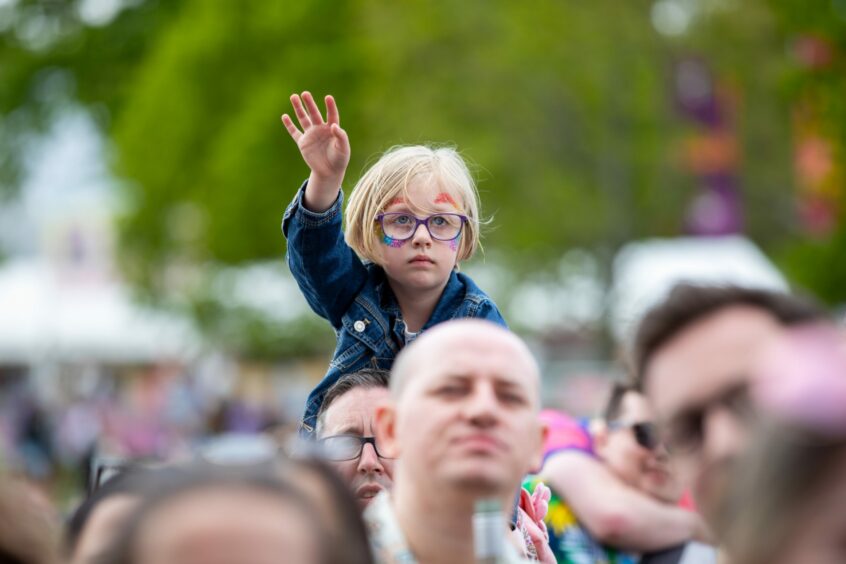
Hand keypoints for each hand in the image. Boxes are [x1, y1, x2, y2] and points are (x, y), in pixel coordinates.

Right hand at [281, 92, 349, 210]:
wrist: (329, 172)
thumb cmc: (340, 160)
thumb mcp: (344, 149)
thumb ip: (341, 137)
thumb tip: (334, 126)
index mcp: (332, 129)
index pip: (331, 115)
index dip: (330, 106)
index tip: (328, 98)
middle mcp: (321, 129)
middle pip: (314, 113)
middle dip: (310, 104)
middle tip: (305, 93)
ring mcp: (311, 135)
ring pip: (303, 119)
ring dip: (298, 108)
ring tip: (293, 96)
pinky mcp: (303, 143)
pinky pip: (294, 132)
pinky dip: (289, 125)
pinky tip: (284, 116)